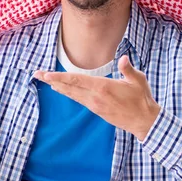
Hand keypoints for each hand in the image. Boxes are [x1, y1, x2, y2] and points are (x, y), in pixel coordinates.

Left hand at [35, 55, 160, 140]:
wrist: (143, 122)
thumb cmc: (142, 99)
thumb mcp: (138, 81)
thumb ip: (128, 69)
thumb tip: (122, 58)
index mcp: (103, 87)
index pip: (77, 80)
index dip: (60, 77)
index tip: (47, 74)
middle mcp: (95, 97)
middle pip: (69, 88)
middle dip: (52, 81)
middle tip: (37, 75)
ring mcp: (95, 105)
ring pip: (72, 94)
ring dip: (58, 87)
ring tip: (46, 81)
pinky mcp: (97, 110)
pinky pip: (78, 99)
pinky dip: (68, 93)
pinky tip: (63, 90)